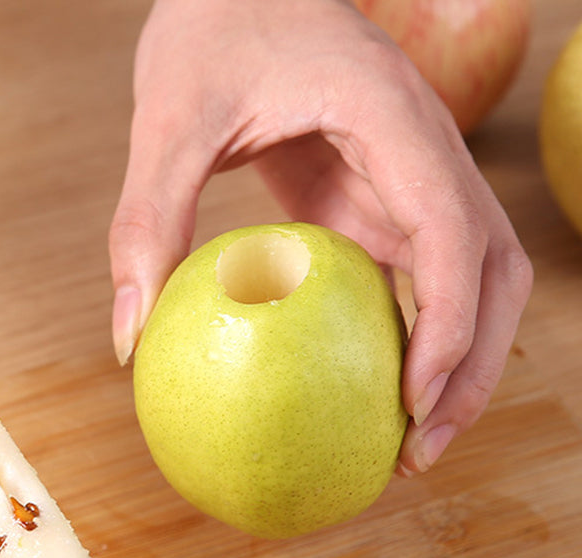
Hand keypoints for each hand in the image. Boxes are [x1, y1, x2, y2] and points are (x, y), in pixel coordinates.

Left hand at [109, 0, 532, 474]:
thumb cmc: (212, 27)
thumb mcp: (169, 117)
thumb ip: (147, 221)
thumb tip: (127, 339)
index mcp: (394, 117)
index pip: (456, 234)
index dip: (450, 326)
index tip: (415, 403)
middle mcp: (422, 150)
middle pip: (492, 272)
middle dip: (472, 368)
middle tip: (419, 453)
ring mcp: (406, 177)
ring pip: (466, 281)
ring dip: (450, 362)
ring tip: (403, 441)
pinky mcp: (376, 198)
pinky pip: (409, 276)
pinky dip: (403, 336)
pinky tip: (361, 386)